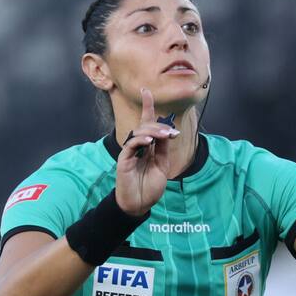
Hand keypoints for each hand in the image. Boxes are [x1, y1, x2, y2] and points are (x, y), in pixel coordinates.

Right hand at [116, 88, 179, 215]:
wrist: (140, 204)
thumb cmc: (150, 187)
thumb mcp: (162, 166)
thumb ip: (163, 149)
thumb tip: (168, 133)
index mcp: (147, 146)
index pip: (147, 123)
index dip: (147, 107)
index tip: (146, 91)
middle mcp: (138, 146)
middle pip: (145, 126)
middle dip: (159, 125)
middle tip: (172, 133)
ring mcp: (130, 152)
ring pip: (139, 132)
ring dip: (154, 131)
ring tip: (165, 136)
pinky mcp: (124, 159)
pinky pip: (131, 145)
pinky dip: (141, 140)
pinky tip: (149, 142)